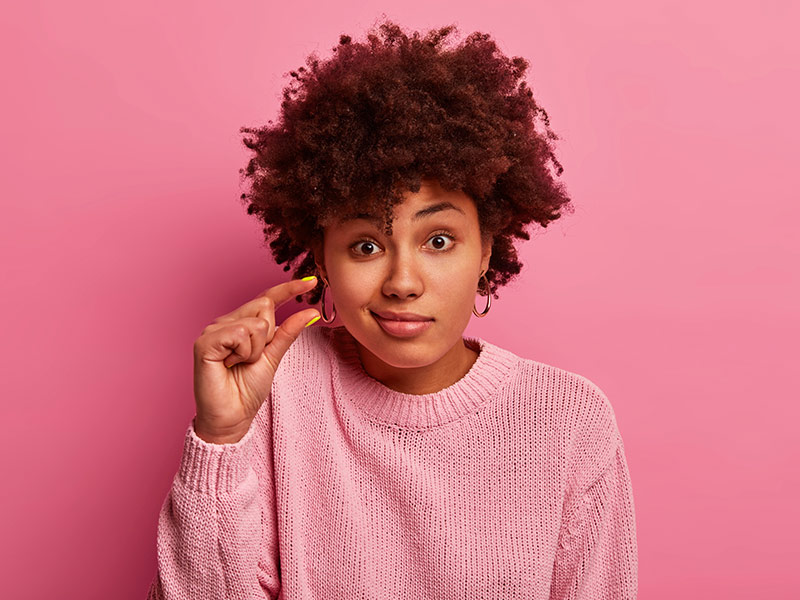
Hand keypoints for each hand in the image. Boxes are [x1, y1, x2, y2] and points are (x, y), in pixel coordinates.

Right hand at [192, 276, 319, 442]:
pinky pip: (239, 333)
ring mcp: (213, 330)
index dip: (288, 289)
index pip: (266, 299)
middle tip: (252, 359)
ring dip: (256, 349)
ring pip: (255, 322)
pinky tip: (228, 364)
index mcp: (241, 324)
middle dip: (267, 336)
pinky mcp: (205, 341)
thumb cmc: (247, 390)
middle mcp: (226, 322)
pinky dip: (243, 352)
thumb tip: (310, 312)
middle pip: (263, 306)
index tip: (311, 282)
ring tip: (239, 364)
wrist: (232, 416)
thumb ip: (288, 332)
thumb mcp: (274, 357)